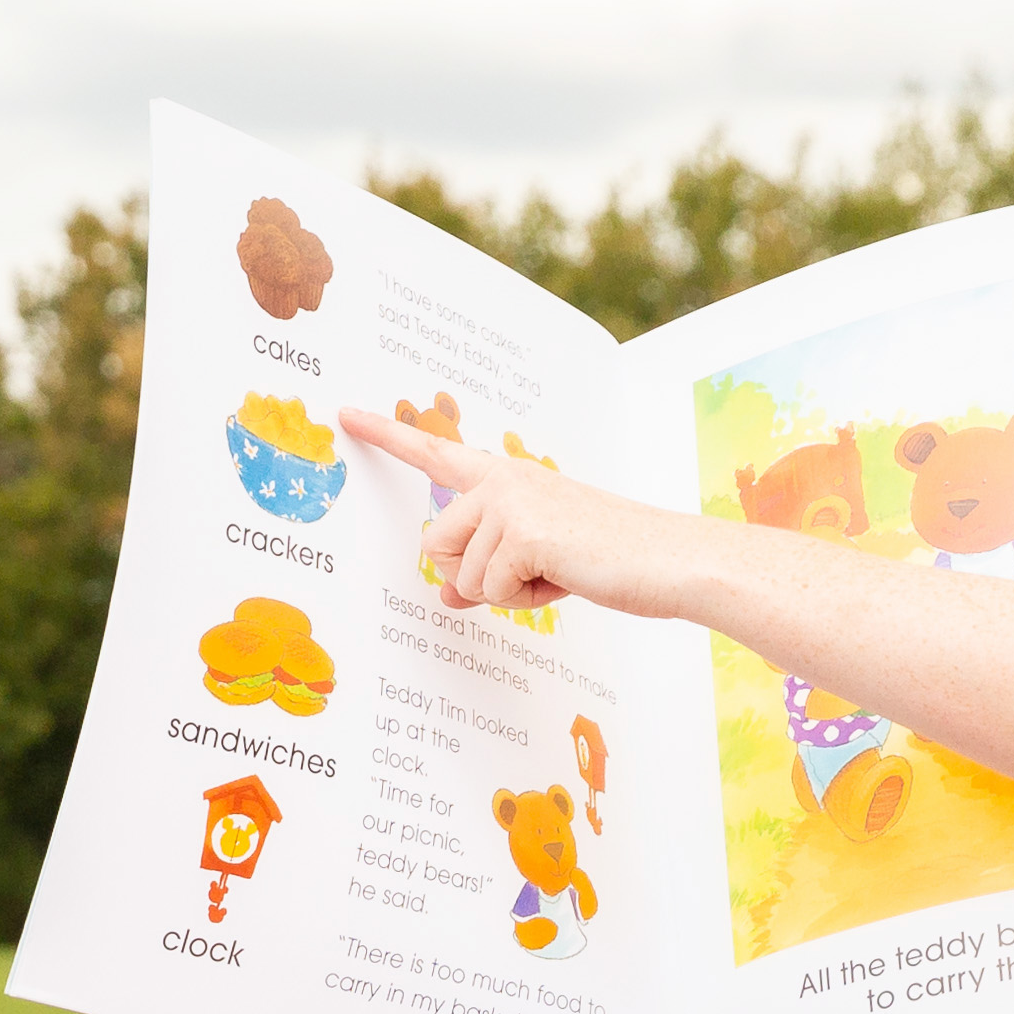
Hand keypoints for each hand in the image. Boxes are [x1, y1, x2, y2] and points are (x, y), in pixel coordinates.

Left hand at [338, 405, 691, 617]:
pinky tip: (563, 578)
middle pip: (435, 546)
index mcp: (506, 477)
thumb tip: (445, 599)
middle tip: (530, 572)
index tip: (345, 414)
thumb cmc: (610, 557)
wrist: (668, 560)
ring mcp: (509, 501)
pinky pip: (490, 590)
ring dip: (504, 592)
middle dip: (472, 577)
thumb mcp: (537, 563)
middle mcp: (501, 480)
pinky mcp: (521, 531)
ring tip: (555, 572)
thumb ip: (486, 571)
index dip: (387, 436)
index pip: (436, 453)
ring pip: (461, 577)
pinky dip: (525, 599)